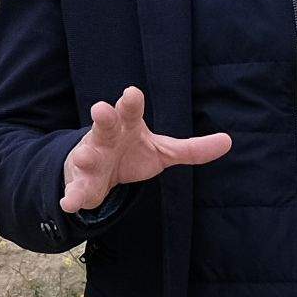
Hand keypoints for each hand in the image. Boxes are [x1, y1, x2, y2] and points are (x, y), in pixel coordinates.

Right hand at [62, 87, 230, 216]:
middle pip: (104, 124)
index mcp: (126, 125)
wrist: (97, 172)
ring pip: (85, 154)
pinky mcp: (81, 182)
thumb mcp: (163, 151)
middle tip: (101, 110)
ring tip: (84, 157)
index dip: (131, 102)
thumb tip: (228, 141)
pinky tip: (69, 203)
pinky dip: (72, 196)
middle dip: (103, 116)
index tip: (132, 93)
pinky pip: (76, 189)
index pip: (130, 111)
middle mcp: (105, 137)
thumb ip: (192, 149)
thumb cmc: (131, 152)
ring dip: (84, 155)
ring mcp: (90, 158)